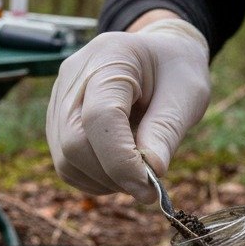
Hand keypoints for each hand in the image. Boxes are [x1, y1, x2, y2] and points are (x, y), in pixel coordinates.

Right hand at [46, 17, 210, 202]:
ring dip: (104, 181)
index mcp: (110, 57)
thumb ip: (166, 130)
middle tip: (148, 186)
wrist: (158, 57)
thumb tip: (150, 173)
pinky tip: (119, 168)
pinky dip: (95, 179)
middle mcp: (74, 77)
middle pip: (74, 143)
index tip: (150, 188)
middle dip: (112, 175)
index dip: (122, 161)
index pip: (100, 118)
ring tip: (136, 171)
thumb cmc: (176, 71)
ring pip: (66, 160)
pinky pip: (66, 165)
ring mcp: (59, 100)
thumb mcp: (187, 94)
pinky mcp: (57, 122)